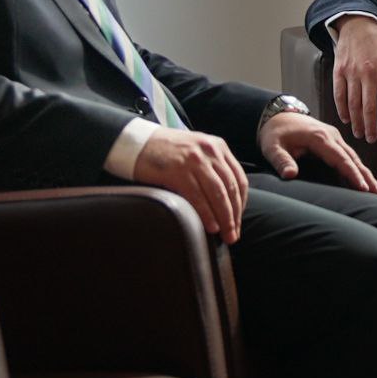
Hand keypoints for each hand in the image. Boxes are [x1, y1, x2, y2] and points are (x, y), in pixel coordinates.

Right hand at [134, 127, 250, 240]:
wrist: (136, 142)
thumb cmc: (166, 152)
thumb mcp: (196, 152)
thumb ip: (212, 168)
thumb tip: (225, 200)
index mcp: (218, 147)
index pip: (238, 178)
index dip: (241, 203)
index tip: (238, 220)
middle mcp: (210, 151)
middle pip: (231, 188)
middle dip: (234, 215)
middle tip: (233, 235)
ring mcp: (194, 160)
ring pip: (218, 193)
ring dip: (224, 217)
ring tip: (225, 235)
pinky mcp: (178, 170)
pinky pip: (197, 196)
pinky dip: (206, 213)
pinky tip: (210, 226)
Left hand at [260, 111, 376, 194]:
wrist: (276, 116)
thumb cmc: (274, 133)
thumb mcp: (272, 147)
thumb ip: (281, 160)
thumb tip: (290, 175)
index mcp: (319, 137)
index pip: (340, 159)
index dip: (352, 174)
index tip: (363, 188)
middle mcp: (332, 136)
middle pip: (354, 159)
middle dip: (367, 177)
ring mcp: (334, 138)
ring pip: (354, 158)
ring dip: (366, 175)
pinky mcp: (334, 142)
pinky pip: (349, 157)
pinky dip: (359, 169)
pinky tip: (365, 181)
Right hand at [332, 15, 376, 139]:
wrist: (359, 27)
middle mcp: (368, 73)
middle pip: (368, 106)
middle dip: (370, 125)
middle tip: (372, 139)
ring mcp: (352, 72)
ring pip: (353, 103)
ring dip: (356, 121)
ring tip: (360, 133)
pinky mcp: (338, 71)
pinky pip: (339, 94)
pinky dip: (342, 109)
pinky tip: (346, 119)